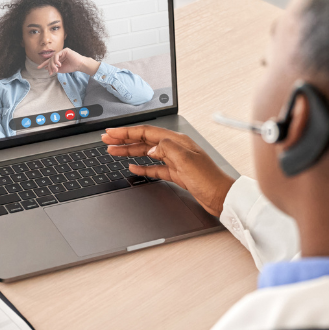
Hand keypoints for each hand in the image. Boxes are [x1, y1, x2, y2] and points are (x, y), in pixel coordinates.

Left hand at [37, 48, 99, 75]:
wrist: (80, 65)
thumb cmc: (72, 67)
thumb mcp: (61, 70)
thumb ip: (55, 68)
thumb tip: (47, 68)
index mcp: (59, 59)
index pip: (50, 61)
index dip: (44, 64)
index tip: (38, 67)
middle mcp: (60, 54)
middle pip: (51, 59)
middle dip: (49, 66)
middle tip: (50, 72)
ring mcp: (62, 52)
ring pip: (53, 57)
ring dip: (53, 64)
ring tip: (55, 69)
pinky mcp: (65, 50)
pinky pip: (57, 55)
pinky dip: (56, 60)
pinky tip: (58, 64)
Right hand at [102, 125, 235, 216]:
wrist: (221, 197)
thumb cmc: (209, 179)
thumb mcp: (186, 160)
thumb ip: (166, 149)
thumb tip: (151, 147)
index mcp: (176, 141)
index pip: (146, 132)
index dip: (127, 132)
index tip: (112, 132)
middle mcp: (174, 148)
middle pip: (143, 141)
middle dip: (124, 140)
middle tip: (107, 140)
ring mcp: (174, 161)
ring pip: (146, 153)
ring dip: (129, 152)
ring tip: (113, 152)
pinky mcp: (175, 174)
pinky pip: (154, 168)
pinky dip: (142, 167)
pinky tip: (133, 168)